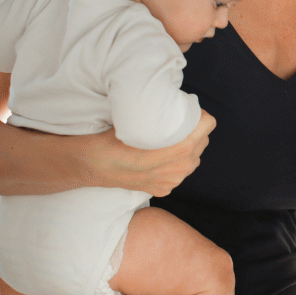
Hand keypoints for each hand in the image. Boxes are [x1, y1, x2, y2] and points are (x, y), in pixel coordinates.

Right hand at [70, 111, 214, 195]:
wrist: (90, 166)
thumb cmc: (110, 140)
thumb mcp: (135, 123)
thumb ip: (160, 118)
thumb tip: (176, 104)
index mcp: (174, 151)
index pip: (205, 128)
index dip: (201, 116)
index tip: (190, 109)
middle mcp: (176, 170)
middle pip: (202, 143)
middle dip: (195, 130)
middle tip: (178, 121)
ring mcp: (171, 182)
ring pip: (193, 158)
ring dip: (187, 146)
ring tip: (170, 137)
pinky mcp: (164, 189)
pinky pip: (181, 171)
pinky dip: (176, 161)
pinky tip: (161, 155)